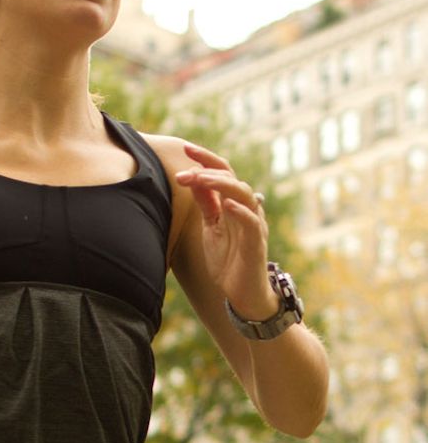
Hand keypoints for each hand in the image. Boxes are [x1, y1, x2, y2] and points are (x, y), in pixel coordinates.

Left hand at [175, 144, 277, 319]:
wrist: (243, 293)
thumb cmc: (228, 260)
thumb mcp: (211, 227)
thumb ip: (205, 204)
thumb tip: (192, 179)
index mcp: (233, 204)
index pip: (223, 173)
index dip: (206, 159)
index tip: (185, 149)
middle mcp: (245, 209)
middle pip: (232, 178)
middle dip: (207, 170)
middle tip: (184, 171)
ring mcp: (253, 225)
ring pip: (242, 194)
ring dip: (220, 184)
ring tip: (200, 178)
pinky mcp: (257, 243)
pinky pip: (252, 222)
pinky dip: (240, 212)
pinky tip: (226, 204)